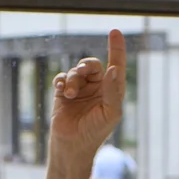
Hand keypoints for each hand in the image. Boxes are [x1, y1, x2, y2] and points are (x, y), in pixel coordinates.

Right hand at [50, 30, 124, 157]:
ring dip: (73, 78)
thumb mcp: (110, 113)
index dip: (117, 48)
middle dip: (87, 65)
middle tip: (83, 71)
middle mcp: (96, 88)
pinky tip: (61, 90)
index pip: (116, 64)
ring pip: (76, 71)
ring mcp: (79, 90)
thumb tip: (113, 68)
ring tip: (70, 93)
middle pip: (92, 64)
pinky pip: (61, 77)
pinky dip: (61, 80)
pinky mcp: (63, 94)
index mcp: (111, 91)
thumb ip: (113, 91)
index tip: (114, 31)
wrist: (72, 147)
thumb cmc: (95, 133)